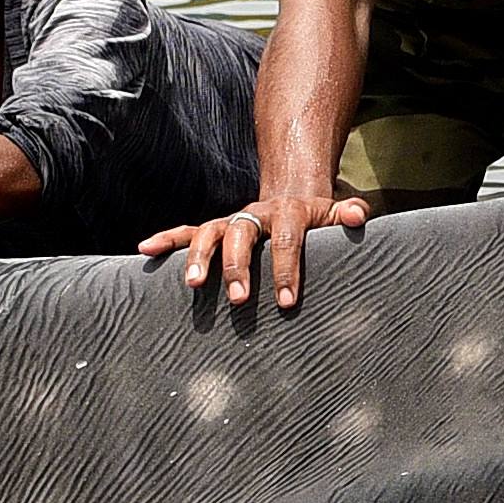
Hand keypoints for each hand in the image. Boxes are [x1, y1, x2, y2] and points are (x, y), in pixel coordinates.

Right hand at [144, 181, 345, 312]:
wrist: (292, 201)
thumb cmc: (318, 221)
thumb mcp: (337, 214)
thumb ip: (349, 215)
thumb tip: (359, 215)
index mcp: (287, 212)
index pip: (286, 240)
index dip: (286, 269)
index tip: (286, 301)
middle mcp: (254, 214)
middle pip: (241, 234)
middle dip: (238, 266)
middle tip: (240, 299)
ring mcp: (231, 221)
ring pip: (209, 233)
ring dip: (199, 257)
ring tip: (193, 285)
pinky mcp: (214, 229)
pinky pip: (185, 232)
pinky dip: (165, 239)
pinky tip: (144, 250)